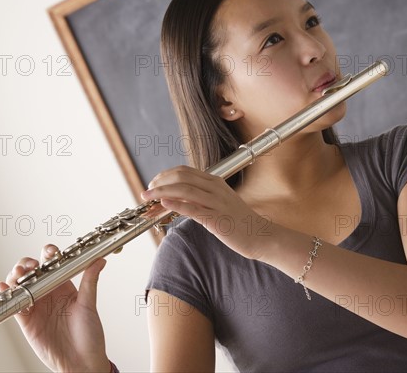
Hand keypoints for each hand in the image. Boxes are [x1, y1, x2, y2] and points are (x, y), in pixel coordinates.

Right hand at [0, 244, 110, 372]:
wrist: (81, 362)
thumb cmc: (89, 335)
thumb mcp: (88, 305)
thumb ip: (90, 281)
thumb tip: (99, 260)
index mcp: (64, 287)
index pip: (53, 265)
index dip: (49, 255)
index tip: (50, 251)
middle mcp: (48, 294)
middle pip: (32, 272)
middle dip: (27, 264)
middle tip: (31, 265)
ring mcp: (36, 306)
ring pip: (20, 286)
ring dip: (15, 277)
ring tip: (18, 274)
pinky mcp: (26, 321)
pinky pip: (14, 305)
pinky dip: (7, 295)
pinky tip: (4, 287)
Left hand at [141, 165, 269, 259]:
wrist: (260, 236)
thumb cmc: (238, 222)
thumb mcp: (219, 203)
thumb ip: (200, 198)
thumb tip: (178, 198)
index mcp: (215, 182)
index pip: (184, 171)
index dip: (165, 175)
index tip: (153, 183)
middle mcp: (216, 188)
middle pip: (182, 177)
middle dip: (160, 182)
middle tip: (147, 192)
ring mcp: (217, 203)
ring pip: (184, 190)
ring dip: (162, 192)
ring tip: (148, 197)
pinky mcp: (217, 219)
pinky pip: (193, 208)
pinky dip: (176, 204)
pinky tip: (164, 204)